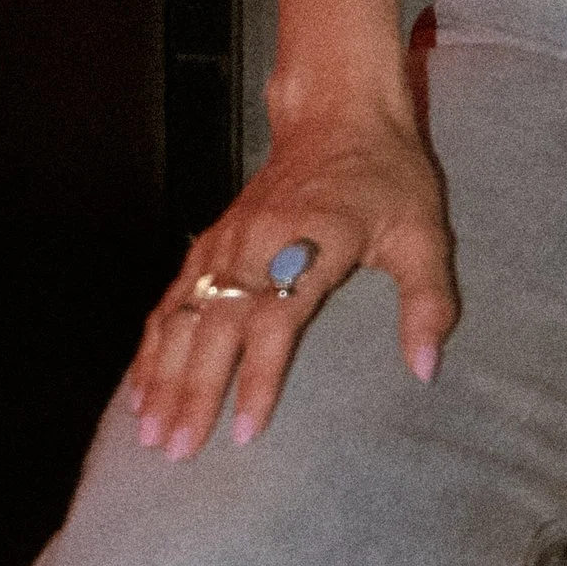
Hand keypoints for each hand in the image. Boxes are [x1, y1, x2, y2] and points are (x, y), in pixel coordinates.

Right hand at [124, 108, 457, 460]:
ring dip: (164, 376)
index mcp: (312, 241)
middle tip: (179, 451)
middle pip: (216, 325)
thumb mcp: (423, 232)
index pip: (276, 317)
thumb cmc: (385, 177)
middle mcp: (259, 243)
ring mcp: (228, 242)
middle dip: (194, 391)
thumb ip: (427, 301)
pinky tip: (139, 388)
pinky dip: (152, 345)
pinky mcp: (212, 242)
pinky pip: (172, 298)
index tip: (247, 430)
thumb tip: (425, 369)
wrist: (337, 114)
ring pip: (183, 315)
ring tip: (150, 432)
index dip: (259, 376)